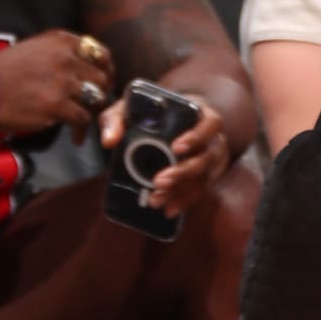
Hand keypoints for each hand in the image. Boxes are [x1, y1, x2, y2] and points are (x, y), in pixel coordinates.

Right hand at [0, 29, 116, 142]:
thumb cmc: (3, 71)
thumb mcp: (35, 49)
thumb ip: (61, 55)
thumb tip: (85, 70)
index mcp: (61, 41)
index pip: (99, 53)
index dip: (105, 69)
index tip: (102, 81)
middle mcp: (66, 57)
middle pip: (101, 77)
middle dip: (100, 93)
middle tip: (94, 105)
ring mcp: (63, 81)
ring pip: (95, 98)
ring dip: (92, 112)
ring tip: (84, 121)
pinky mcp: (57, 105)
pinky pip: (82, 118)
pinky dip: (81, 130)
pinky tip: (75, 137)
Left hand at [98, 94, 231, 215]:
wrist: (164, 122)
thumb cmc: (148, 111)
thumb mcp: (128, 109)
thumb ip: (115, 119)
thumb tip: (109, 141)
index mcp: (199, 112)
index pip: (210, 123)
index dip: (196, 136)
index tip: (176, 148)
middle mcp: (211, 136)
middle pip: (206, 156)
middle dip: (184, 171)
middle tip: (159, 181)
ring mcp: (211, 157)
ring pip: (204, 177)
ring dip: (182, 191)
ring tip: (157, 200)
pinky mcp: (206, 175)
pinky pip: (200, 190)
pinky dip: (185, 201)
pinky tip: (169, 209)